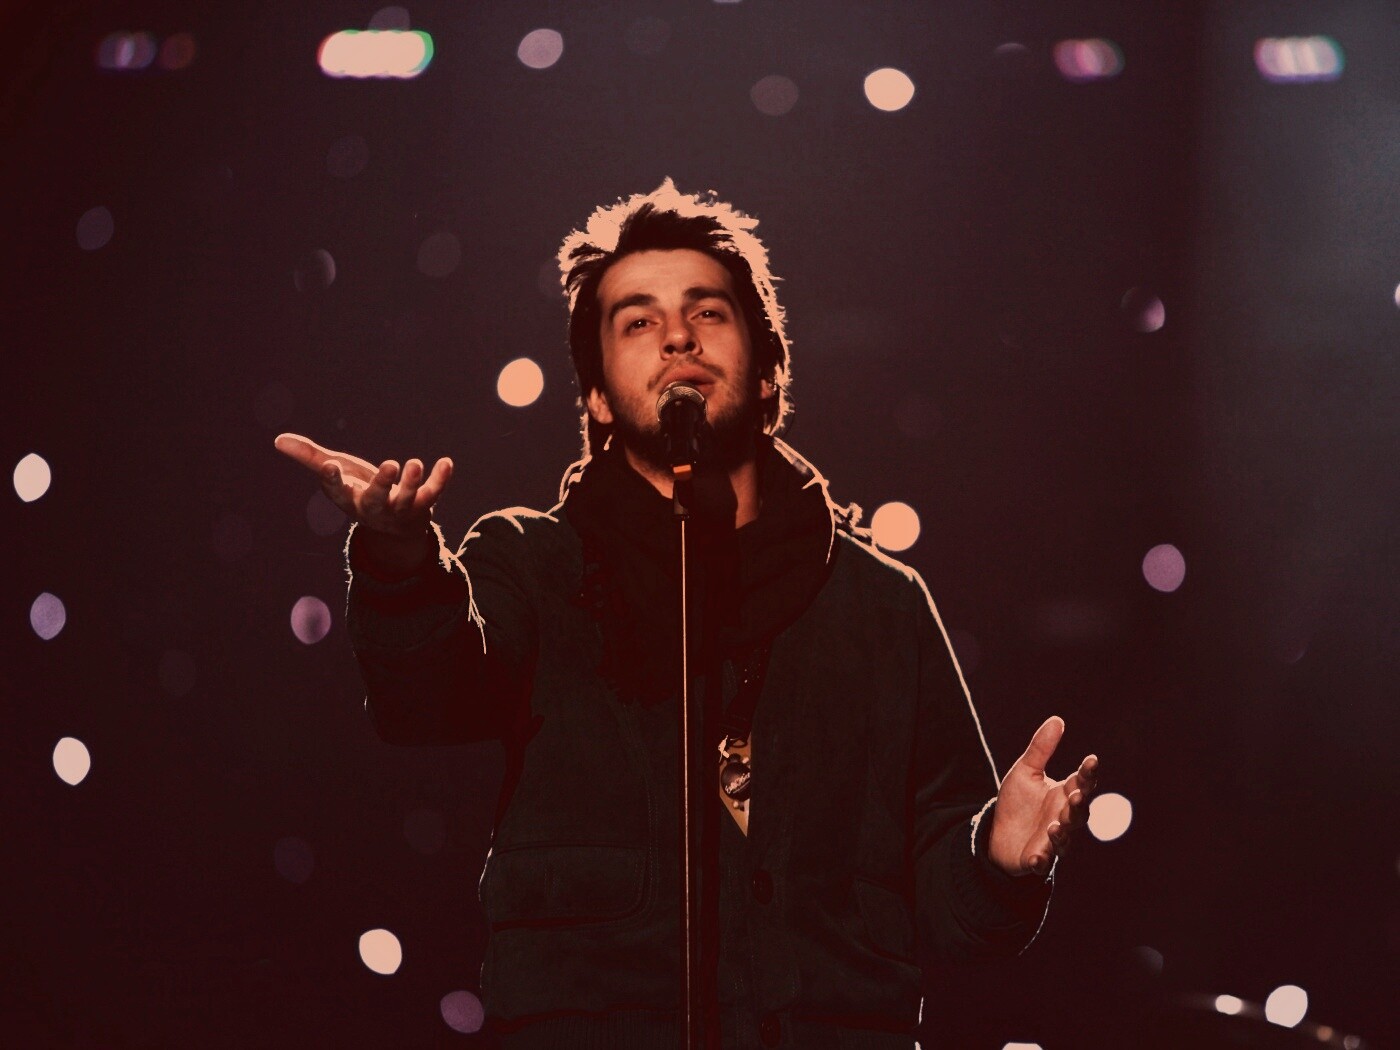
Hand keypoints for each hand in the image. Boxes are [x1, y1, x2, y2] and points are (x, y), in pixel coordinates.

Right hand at [273, 432, 453, 540]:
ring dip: (412, 483)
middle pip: (376, 501)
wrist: (394, 526)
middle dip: (383, 485)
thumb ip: (311, 458)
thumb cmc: (360, 492)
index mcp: (349, 499)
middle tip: (390, 465)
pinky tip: (447, 462)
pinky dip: (441, 480)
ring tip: (416, 463)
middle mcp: (374, 508)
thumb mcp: (337, 475)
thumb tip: (278, 440)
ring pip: (406, 500)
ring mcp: (400, 509)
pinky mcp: (422, 505)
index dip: (333, 480)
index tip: (330, 466)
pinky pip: (433, 494)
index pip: (338, 492)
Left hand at [986, 716, 1098, 877]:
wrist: (997, 833)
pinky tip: (1036, 857)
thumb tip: (1057, 720)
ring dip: (1062, 833)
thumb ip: (1041, 749)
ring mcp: (1051, 841)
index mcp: (1064, 795)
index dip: (1088, 773)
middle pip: (1079, 813)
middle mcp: (1063, 818)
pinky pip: (1042, 862)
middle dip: (1078, 805)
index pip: (1083, 783)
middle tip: (1075, 795)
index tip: (1091, 759)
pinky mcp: (1035, 859)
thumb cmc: (1017, 802)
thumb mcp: (1025, 771)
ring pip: (1064, 840)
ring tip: (1055, 825)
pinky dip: (1040, 860)